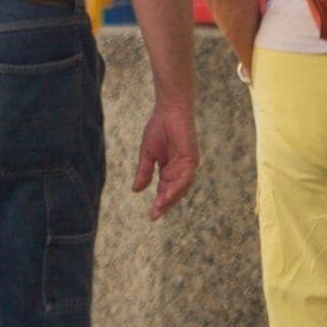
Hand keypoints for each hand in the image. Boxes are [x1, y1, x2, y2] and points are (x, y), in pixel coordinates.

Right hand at [132, 102, 197, 217]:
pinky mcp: (191, 159)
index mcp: (170, 170)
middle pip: (174, 193)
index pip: (165, 190)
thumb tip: (135, 190)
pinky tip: (167, 194)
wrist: (168, 110)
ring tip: (159, 208)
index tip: (151, 215)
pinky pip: (185, 178)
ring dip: (170, 199)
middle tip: (154, 215)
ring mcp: (187, 166)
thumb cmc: (159, 128)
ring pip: (181, 188)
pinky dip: (177, 187)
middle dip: (164, 205)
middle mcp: (180, 170)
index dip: (159, 203)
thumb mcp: (147, 154)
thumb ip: (144, 172)